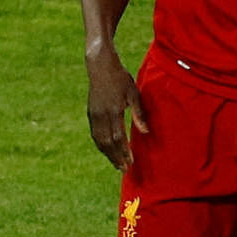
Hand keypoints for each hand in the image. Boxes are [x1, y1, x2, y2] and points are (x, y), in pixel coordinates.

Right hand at [86, 51, 147, 170]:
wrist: (100, 67)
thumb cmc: (121, 79)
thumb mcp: (134, 94)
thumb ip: (139, 113)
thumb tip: (145, 132)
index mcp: (113, 111)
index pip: (118, 138)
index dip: (124, 152)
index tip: (131, 163)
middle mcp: (101, 116)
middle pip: (107, 143)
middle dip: (116, 157)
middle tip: (124, 169)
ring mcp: (93, 116)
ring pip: (99, 141)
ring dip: (108, 154)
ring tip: (116, 164)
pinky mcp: (91, 114)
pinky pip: (95, 134)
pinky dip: (101, 145)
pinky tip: (107, 151)